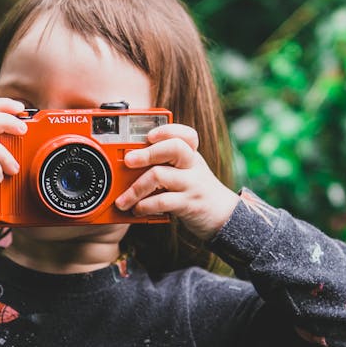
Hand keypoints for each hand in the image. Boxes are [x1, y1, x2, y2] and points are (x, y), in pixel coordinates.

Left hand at [115, 123, 239, 239]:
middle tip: (128, 161)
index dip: (166, 131)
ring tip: (122, 200)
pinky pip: (163, 201)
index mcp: (191, 154)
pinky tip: (137, 209)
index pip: (185, 134)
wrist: (222, 215)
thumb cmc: (195, 190)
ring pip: (160, 175)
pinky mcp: (189, 204)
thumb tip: (128, 163)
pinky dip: (144, 205)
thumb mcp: (186, 171)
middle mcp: (193, 166)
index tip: (148, 136)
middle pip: (174, 148)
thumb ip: (165, 163)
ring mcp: (192, 184)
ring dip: (135, 188)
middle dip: (147, 153)